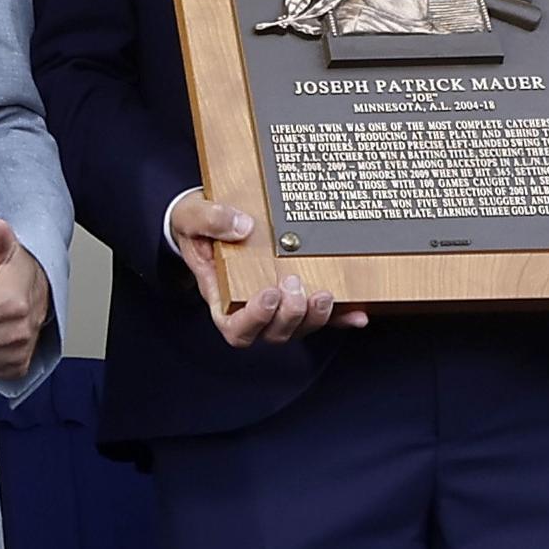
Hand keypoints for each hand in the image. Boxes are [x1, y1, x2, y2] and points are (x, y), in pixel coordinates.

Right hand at [169, 192, 365, 346]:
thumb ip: (210, 220)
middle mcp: (249, 305)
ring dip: (314, 318)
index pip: (234, 327)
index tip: (268, 293)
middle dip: (289, 316)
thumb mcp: (191, 215)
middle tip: (294, 283)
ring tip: (324, 294)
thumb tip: (244, 226)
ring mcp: (275, 302)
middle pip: (272, 333)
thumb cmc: (195, 224)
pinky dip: (339, 317)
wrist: (207, 217)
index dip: (254, 320)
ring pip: (297, 328)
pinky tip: (357, 313)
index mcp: (220, 294)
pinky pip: (320, 314)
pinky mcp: (295, 292)